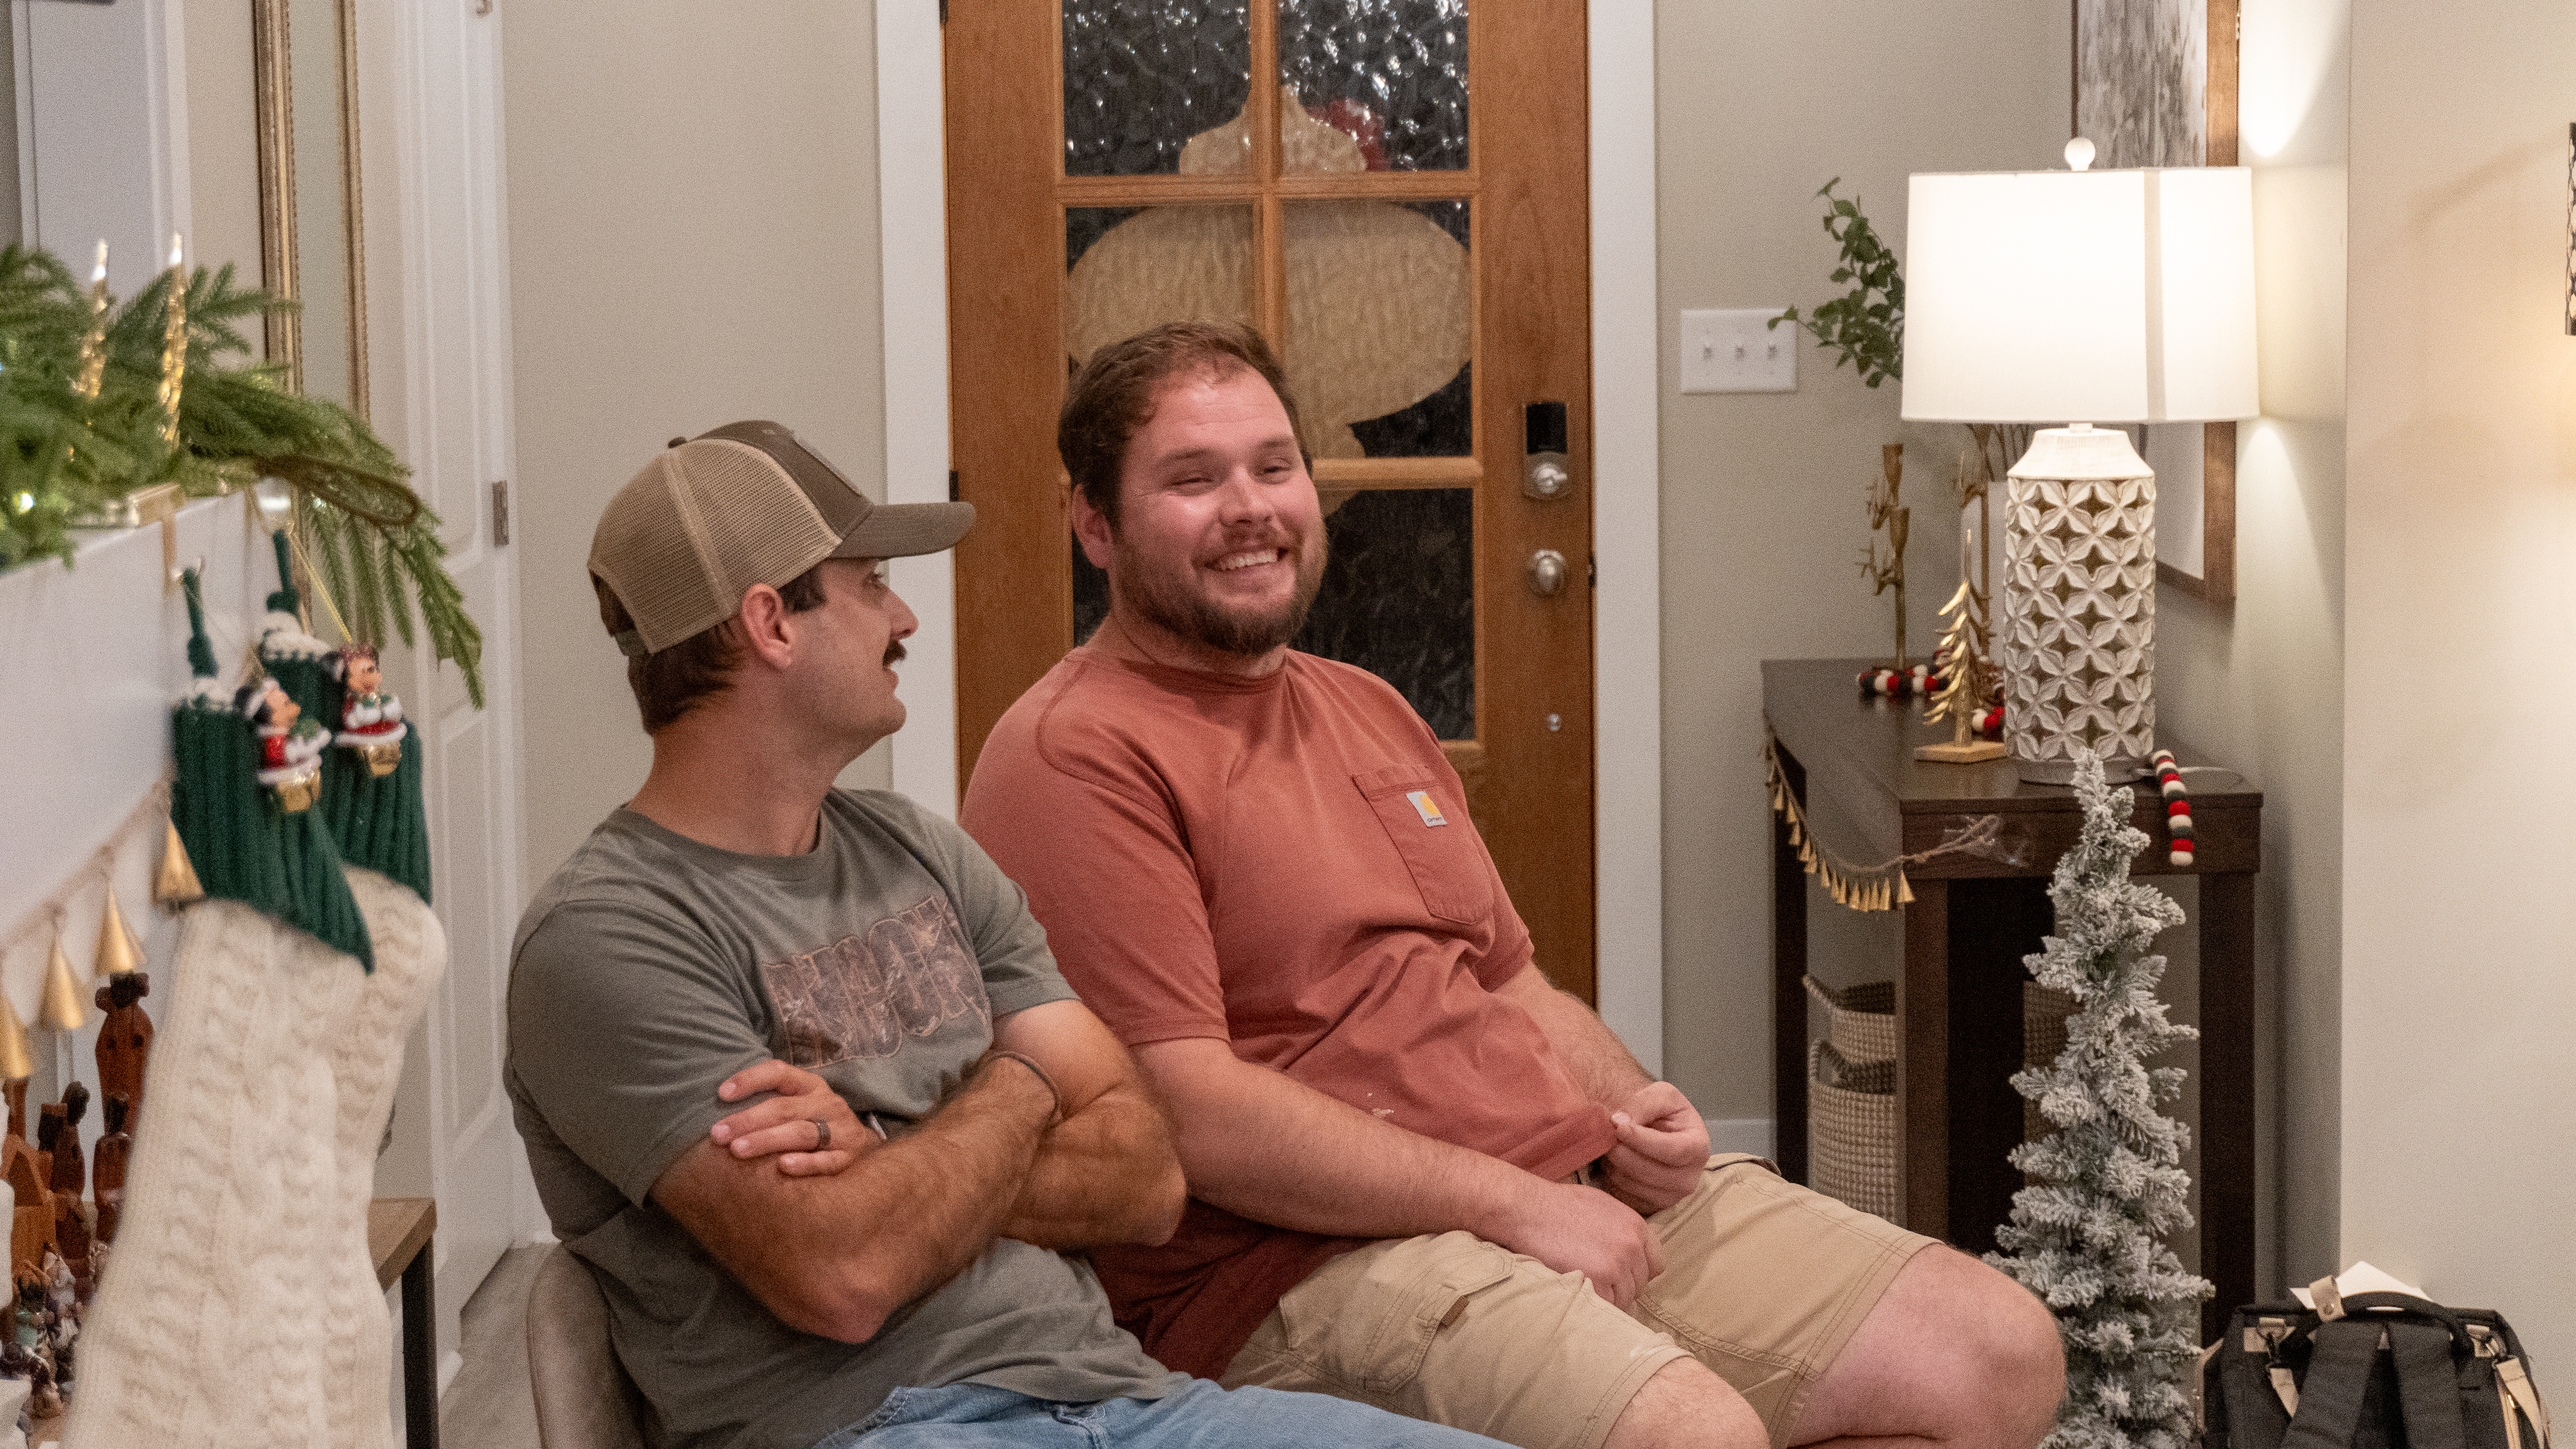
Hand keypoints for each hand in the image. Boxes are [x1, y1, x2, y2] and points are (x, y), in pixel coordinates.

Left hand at [711, 1060, 867, 1176]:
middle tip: (718, 1134)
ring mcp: (840, 1129)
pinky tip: (783, 1166)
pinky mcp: (847, 1156)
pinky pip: (826, 1161)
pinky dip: (805, 1164)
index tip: (721, 1093)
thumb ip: (768, 1101)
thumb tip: (718, 1110)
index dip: (750, 1079)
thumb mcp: (798, 1102)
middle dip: (748, 1120)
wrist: (860, 1144)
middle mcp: (826, 1103)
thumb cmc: (814, 1121)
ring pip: (801, 1134)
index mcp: (810, 1085)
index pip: (779, 1073)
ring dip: (767, 1140)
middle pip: (784, 1108)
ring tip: (738, 1149)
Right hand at [1489, 1179, 1664, 1309]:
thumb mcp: (1600, 1205)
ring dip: (1607, 1298)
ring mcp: (1617, 1263)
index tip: (1621, 1277)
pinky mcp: (1600, 1279)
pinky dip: (1595, 1306)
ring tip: (1584, 1287)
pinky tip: (1579, 1294)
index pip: (1656, 1264)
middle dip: (1621, 1287)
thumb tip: (1630, 1247)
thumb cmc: (1555, 1205)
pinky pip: (1608, 1306)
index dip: (1638, 1273)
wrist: (1527, 1209)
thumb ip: (1621, 1228)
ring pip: (1625, 1299)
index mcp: (1636, 1225)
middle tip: (1596, 1283)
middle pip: (1640, 1285)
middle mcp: (1632, 1245)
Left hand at [1601, 1081, 1708, 1217]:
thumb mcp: (1661, 1095)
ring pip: (1631, 1183)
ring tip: (1611, 1144)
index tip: (1619, 1127)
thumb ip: (1644, 1102)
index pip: (1673, 1151)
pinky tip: (1613, 1161)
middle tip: (1607, 1134)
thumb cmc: (1664, 1112)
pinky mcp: (1649, 1207)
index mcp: (1698, 1148)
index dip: (1642, 1140)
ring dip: (1612, 1162)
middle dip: (1621, 1150)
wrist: (1657, 1132)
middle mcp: (1688, 1179)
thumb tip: (1621, 1122)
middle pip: (1648, 1171)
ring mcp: (1670, 1197)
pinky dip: (1610, 1177)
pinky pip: (1622, 1195)